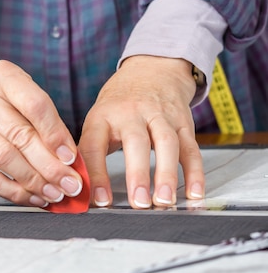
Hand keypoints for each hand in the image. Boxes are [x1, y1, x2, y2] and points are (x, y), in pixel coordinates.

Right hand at [0, 61, 82, 206]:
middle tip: (70, 184)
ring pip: (3, 158)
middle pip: (20, 135)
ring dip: (33, 181)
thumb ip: (47, 122)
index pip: (34, 104)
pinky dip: (13, 192)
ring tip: (54, 193)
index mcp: (3, 76)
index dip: (55, 134)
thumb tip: (70, 161)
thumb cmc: (0, 101)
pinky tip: (32, 197)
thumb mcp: (23, 96)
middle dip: (50, 166)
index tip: (71, 157)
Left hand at [79, 56, 204, 208]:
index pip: (95, 145)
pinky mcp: (182, 122)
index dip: (96, 173)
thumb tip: (78, 188)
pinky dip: (195, 172)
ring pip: (167, 144)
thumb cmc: (119, 103)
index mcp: (104, 116)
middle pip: (136, 142)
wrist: (152, 69)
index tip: (100, 199)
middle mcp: (132, 113)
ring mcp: (160, 116)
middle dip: (138, 174)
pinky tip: (194, 193)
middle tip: (138, 203)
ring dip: (167, 174)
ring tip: (165, 201)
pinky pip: (191, 148)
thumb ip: (89, 151)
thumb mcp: (97, 119)